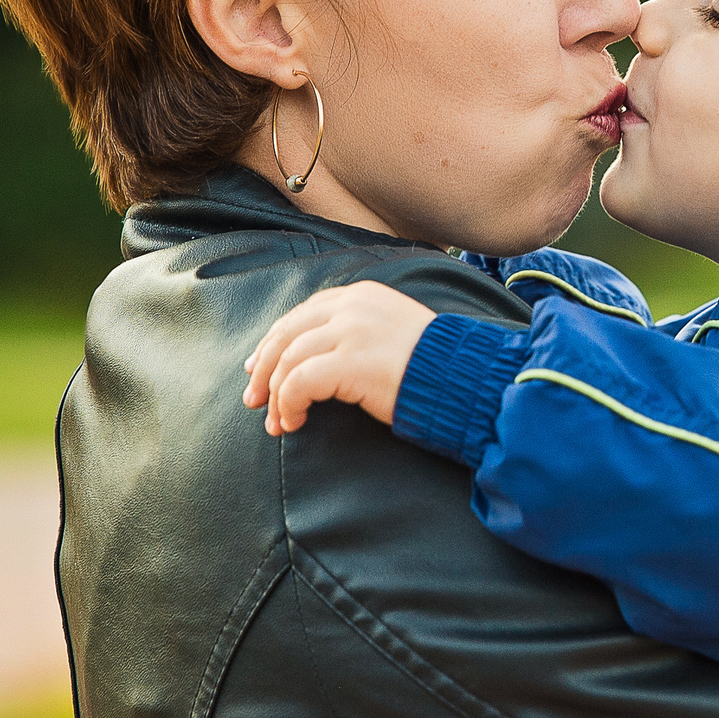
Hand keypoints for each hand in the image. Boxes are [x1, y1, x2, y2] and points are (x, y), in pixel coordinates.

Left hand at [242, 281, 436, 436]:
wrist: (463, 379)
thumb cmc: (433, 366)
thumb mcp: (392, 331)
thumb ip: (357, 330)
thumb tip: (316, 356)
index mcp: (362, 295)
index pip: (303, 313)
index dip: (275, 341)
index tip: (260, 368)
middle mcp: (353, 306)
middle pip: (287, 333)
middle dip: (265, 368)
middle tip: (255, 399)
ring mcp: (351, 332)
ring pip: (288, 359)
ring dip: (276, 394)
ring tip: (278, 422)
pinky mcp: (350, 362)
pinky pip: (300, 382)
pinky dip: (289, 404)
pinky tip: (295, 421)